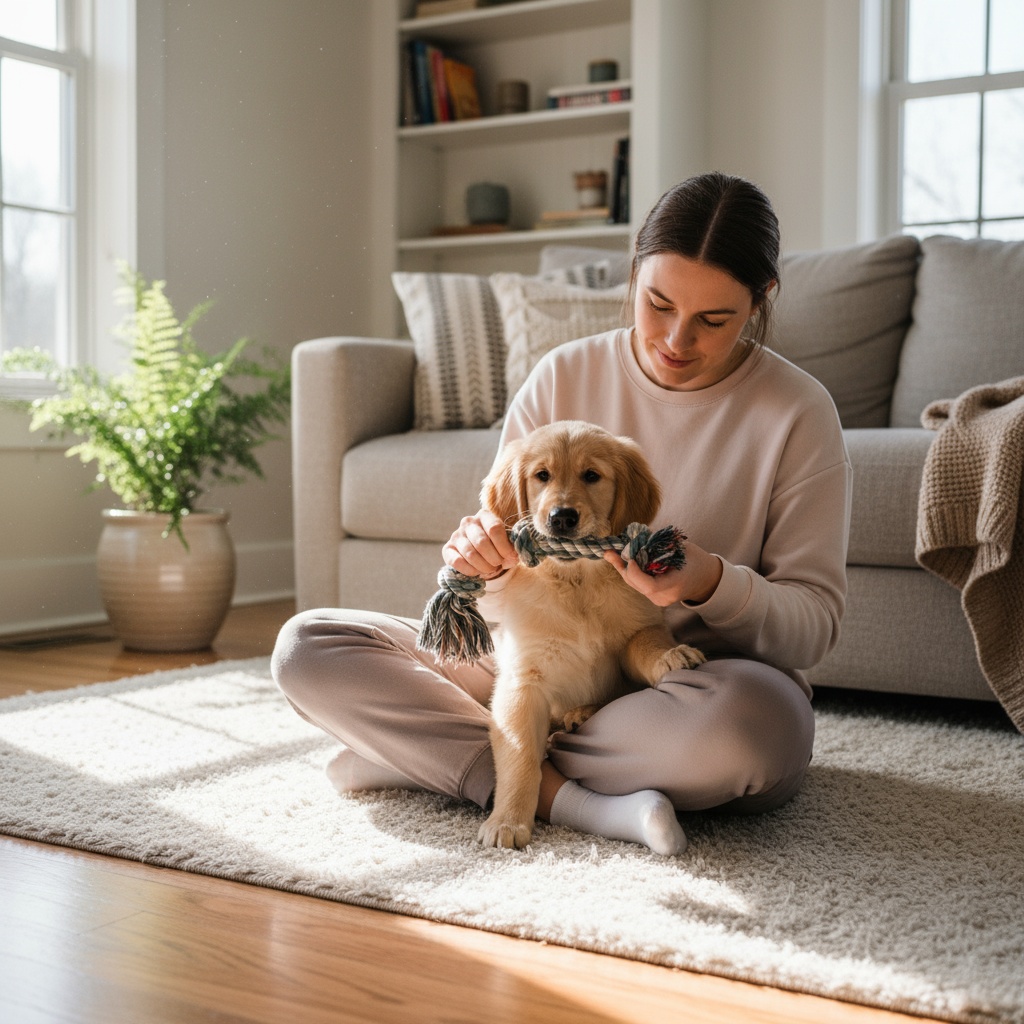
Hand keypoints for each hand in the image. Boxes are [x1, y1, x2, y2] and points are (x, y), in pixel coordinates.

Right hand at [443, 508, 518, 578]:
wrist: (481, 553)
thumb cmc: (497, 546)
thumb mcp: (507, 544)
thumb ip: (511, 549)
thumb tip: (512, 557)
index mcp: (484, 516)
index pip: (494, 528)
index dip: (504, 546)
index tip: (510, 557)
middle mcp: (468, 522)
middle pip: (481, 542)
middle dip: (494, 558)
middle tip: (498, 564)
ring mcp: (456, 535)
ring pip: (470, 553)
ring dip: (483, 566)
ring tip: (490, 569)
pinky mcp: (448, 548)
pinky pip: (457, 561)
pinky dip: (470, 570)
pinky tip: (477, 572)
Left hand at [603, 538, 722, 606]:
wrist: (706, 579)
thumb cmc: (695, 560)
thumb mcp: (682, 547)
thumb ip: (660, 543)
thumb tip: (636, 533)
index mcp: (676, 584)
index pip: (650, 586)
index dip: (635, 573)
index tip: (629, 558)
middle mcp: (666, 596)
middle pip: (636, 584)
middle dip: (622, 567)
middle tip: (610, 552)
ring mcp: (660, 600)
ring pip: (635, 585)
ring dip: (624, 569)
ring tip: (611, 554)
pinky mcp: (655, 599)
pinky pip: (639, 585)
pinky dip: (632, 573)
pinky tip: (623, 561)